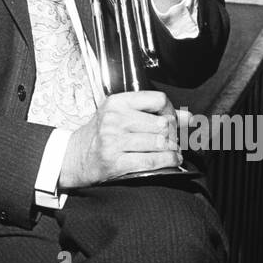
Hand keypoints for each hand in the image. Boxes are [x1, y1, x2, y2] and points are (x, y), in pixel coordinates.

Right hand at [58, 91, 181, 189]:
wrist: (74, 157)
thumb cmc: (99, 135)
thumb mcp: (121, 116)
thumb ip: (154, 113)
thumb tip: (188, 117)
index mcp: (116, 103)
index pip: (158, 100)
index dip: (171, 111)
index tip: (172, 120)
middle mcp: (114, 120)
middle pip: (162, 123)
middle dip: (174, 135)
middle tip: (174, 140)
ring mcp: (114, 141)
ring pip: (160, 143)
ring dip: (173, 150)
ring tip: (173, 152)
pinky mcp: (116, 162)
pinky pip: (152, 161)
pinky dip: (167, 162)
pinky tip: (170, 161)